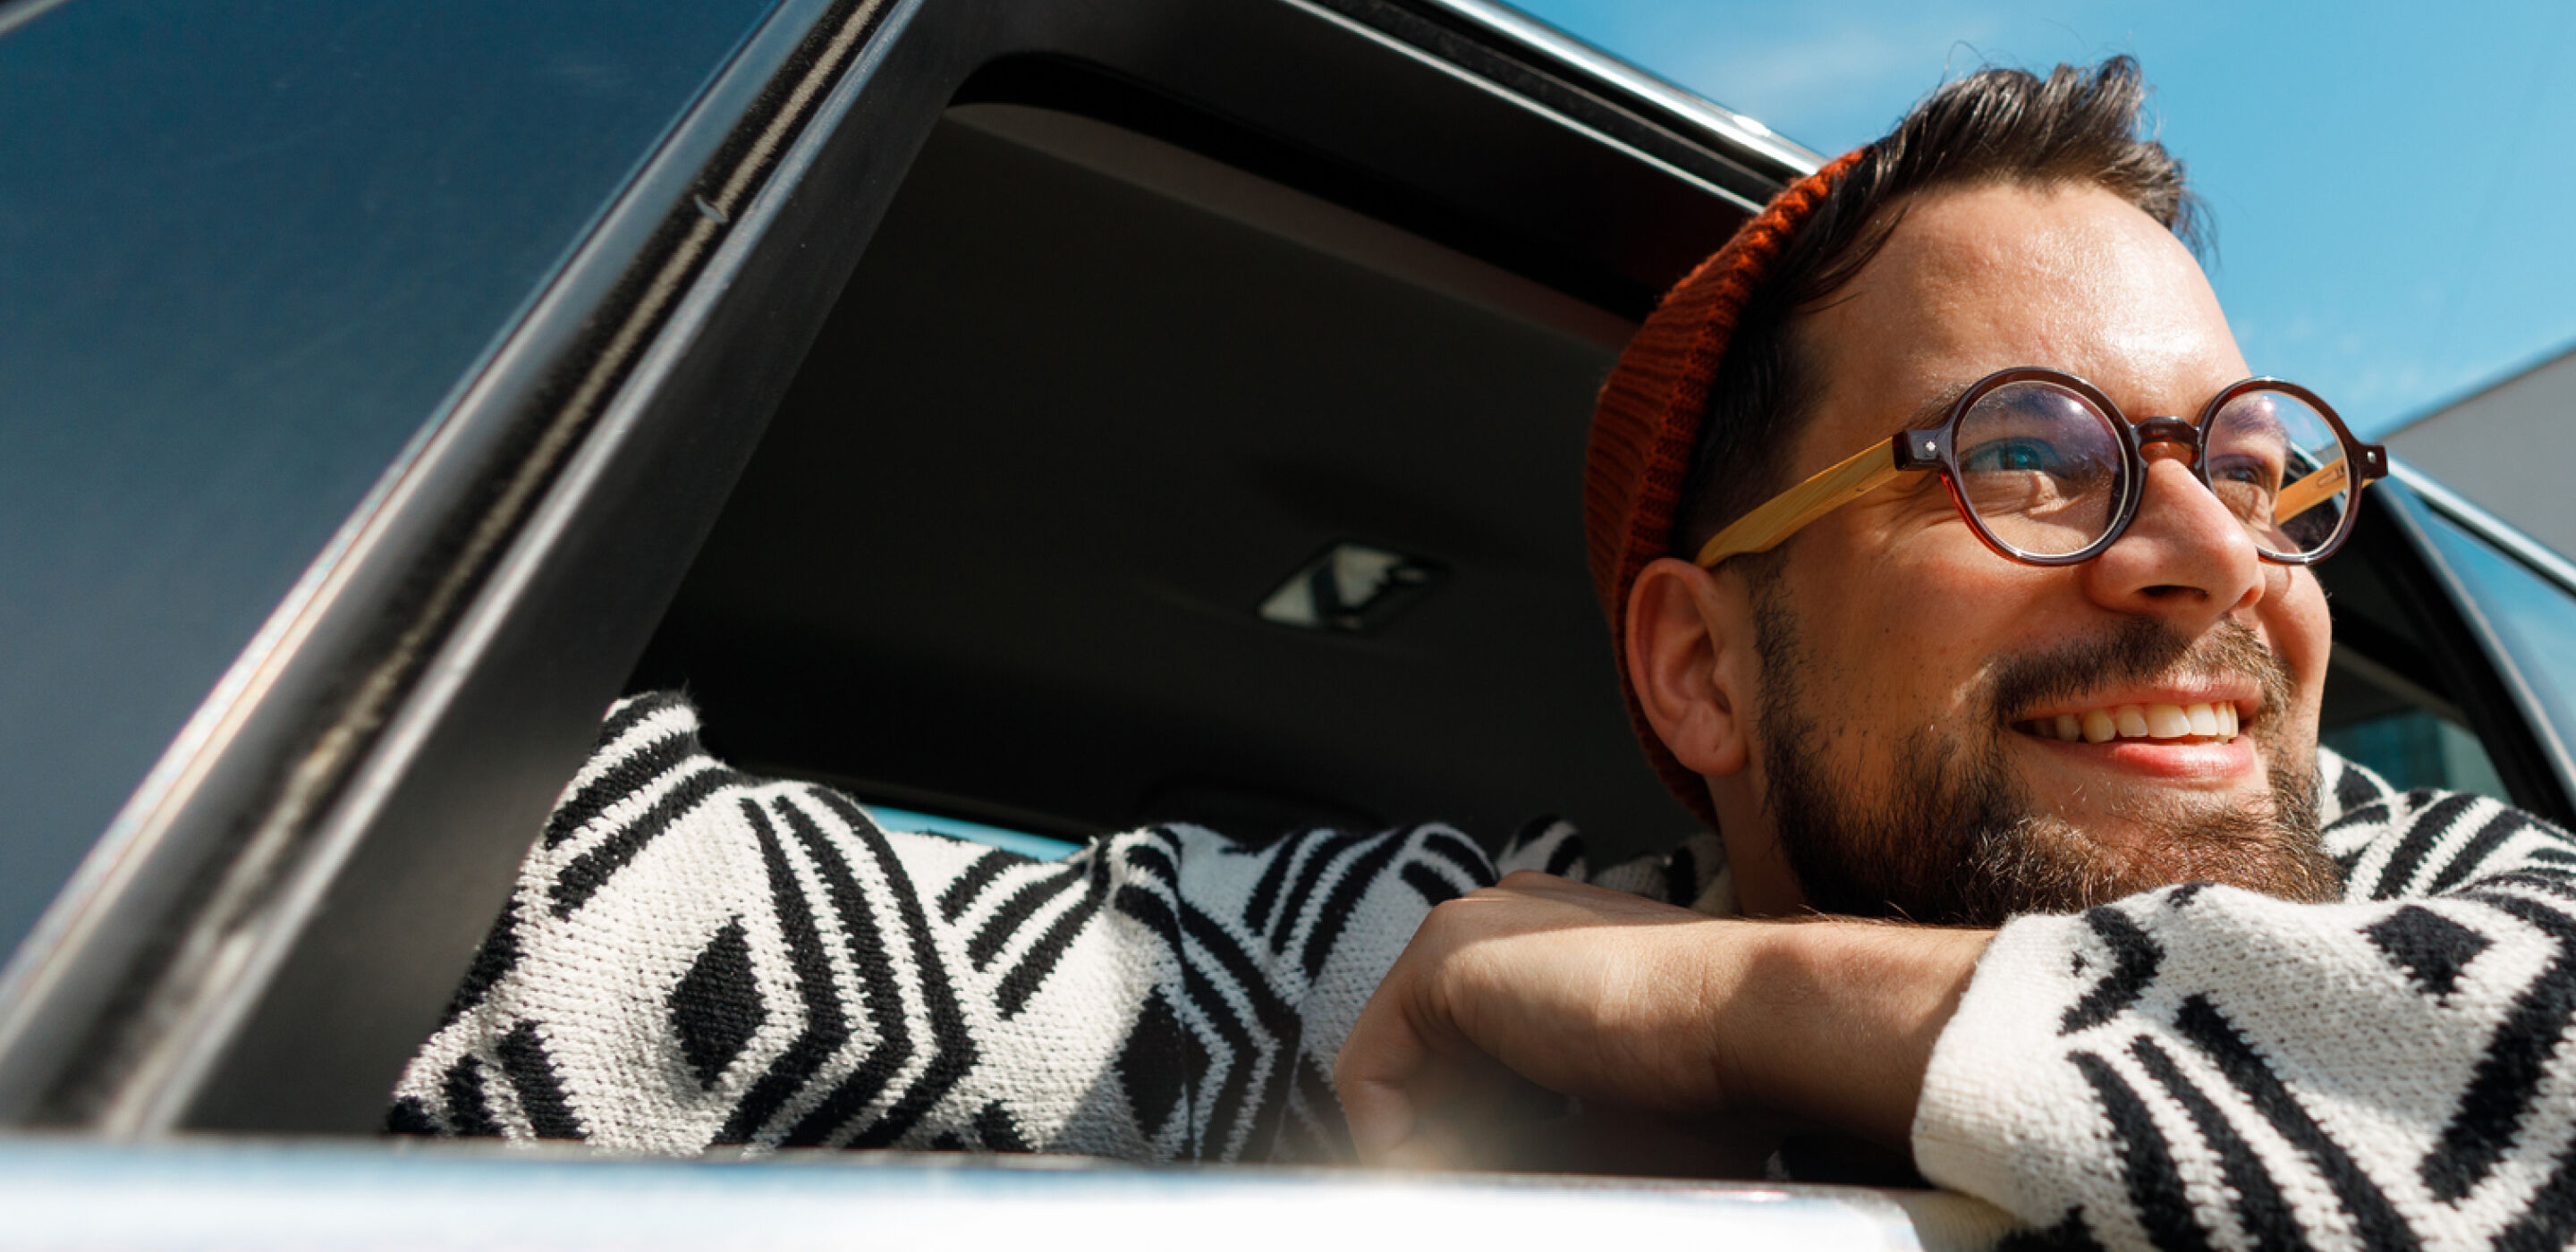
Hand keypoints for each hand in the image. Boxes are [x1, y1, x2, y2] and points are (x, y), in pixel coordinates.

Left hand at [1333, 871, 1990, 1169]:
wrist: (1763, 1021)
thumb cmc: (1721, 1082)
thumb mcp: (1611, 1128)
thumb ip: (1543, 1147)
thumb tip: (1497, 1197)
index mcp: (1547, 949)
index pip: (1466, 1057)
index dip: (1469, 1140)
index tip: (1503, 1189)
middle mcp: (1499, 924)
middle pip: (1423, 1063)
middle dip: (1440, 1148)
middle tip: (1480, 1199)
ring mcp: (1468, 931)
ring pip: (1395, 1069)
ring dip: (1420, 1151)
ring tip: (1471, 1193)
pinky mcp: (1445, 959)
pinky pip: (1368, 1072)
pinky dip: (1391, 1142)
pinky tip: (1446, 1180)